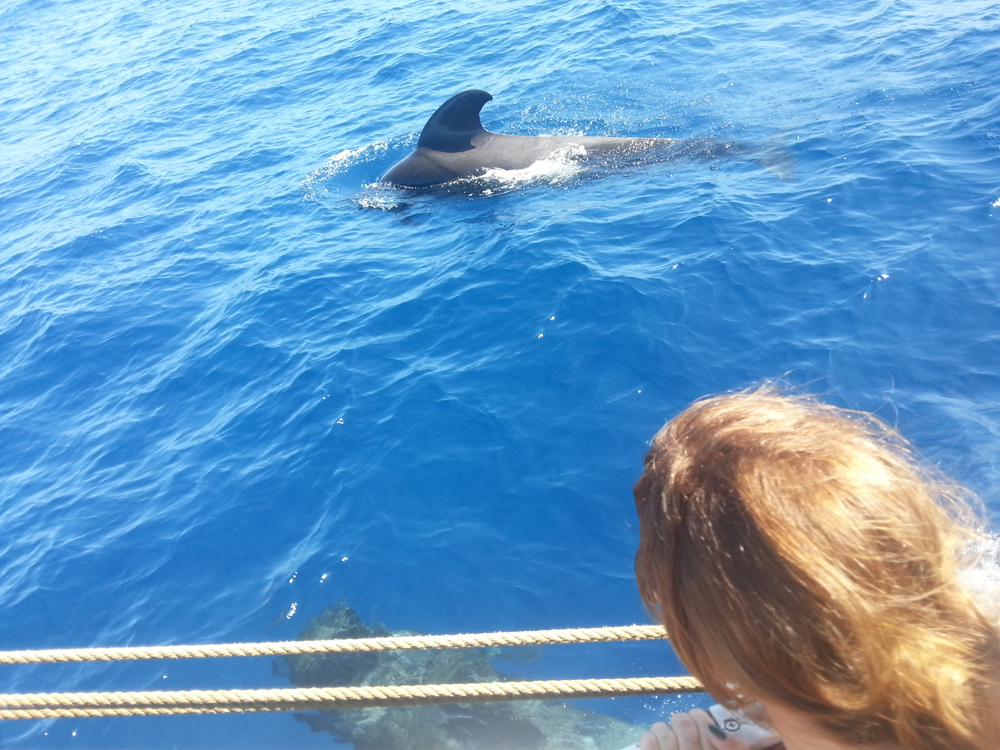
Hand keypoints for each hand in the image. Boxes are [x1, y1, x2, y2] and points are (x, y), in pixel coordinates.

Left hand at [638, 709, 752, 749]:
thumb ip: (737, 747)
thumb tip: (717, 728)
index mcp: (713, 749)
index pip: (704, 722)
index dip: (701, 718)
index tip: (701, 724)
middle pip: (681, 721)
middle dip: (682, 721)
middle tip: (684, 729)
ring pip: (661, 729)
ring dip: (662, 729)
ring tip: (668, 736)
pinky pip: (647, 743)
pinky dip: (649, 739)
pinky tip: (654, 744)